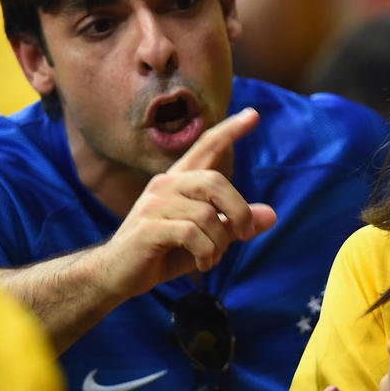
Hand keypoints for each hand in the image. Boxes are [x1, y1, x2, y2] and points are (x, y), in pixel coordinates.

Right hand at [97, 108, 276, 298]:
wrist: (118, 275)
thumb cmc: (165, 253)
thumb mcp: (208, 239)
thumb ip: (234, 224)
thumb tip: (271, 215)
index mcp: (179, 181)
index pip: (206, 146)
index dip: (230, 130)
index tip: (253, 114)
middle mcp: (165, 185)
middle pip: (215, 181)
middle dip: (238, 211)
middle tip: (242, 235)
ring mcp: (154, 204)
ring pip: (207, 215)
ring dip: (219, 243)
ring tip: (211, 258)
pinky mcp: (148, 228)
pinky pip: (192, 234)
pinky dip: (206, 253)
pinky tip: (202, 264)